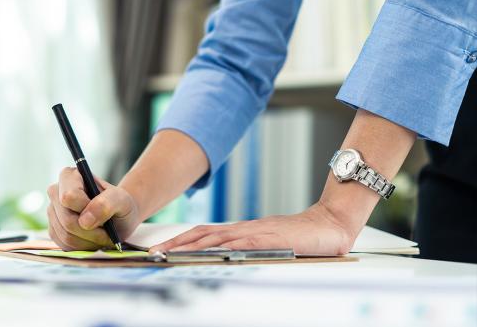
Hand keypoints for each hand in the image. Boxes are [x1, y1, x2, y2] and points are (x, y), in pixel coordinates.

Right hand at [46, 167, 139, 250]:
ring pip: (66, 235)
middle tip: (107, 232)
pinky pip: (65, 245)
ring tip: (103, 235)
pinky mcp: (54, 231)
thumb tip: (84, 220)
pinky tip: (93, 240)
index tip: (102, 212)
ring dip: (89, 241)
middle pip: (67, 220)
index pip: (69, 197)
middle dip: (91, 231)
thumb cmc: (119, 204)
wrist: (119, 217)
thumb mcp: (121, 200)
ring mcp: (53, 213)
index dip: (86, 209)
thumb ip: (106, 204)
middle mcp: (56, 192)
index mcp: (70, 176)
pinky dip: (83, 247)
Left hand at [149, 202, 354, 255]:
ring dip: (191, 245)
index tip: (161, 250)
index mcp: (241, 231)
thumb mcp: (267, 244)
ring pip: (216, 237)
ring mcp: (255, 233)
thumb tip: (225, 258)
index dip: (181, 241)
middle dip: (176, 243)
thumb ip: (247, 249)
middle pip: (202, 234)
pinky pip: (242, 243)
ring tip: (171, 254)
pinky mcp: (270, 239)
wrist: (327, 224)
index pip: (204, 234)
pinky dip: (223, 247)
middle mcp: (243, 229)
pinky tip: (210, 252)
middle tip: (155, 252)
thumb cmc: (298, 237)